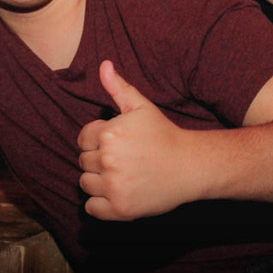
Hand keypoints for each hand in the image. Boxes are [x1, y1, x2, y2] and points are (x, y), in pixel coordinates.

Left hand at [77, 61, 196, 220]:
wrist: (190, 166)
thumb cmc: (163, 134)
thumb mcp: (141, 106)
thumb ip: (118, 87)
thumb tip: (104, 64)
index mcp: (109, 134)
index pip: (83, 139)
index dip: (97, 140)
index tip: (117, 144)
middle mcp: (108, 160)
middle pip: (83, 161)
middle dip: (98, 160)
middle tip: (123, 160)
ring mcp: (114, 186)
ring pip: (85, 183)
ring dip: (98, 181)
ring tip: (121, 175)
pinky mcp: (120, 208)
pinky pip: (92, 208)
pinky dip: (100, 203)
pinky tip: (117, 192)